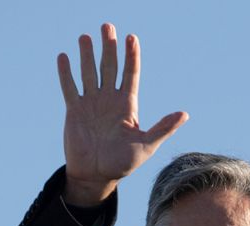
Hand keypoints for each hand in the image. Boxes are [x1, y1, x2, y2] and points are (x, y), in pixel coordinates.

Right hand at [56, 23, 187, 205]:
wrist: (97, 175)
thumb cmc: (123, 163)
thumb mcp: (147, 146)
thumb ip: (163, 128)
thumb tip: (184, 114)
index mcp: (127, 105)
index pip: (130, 74)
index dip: (131, 56)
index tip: (132, 37)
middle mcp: (109, 100)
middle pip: (109, 67)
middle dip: (109, 47)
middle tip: (107, 26)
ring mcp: (91, 103)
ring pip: (89, 72)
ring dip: (87, 55)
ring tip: (86, 37)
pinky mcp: (74, 110)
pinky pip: (70, 87)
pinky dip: (66, 73)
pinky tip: (64, 57)